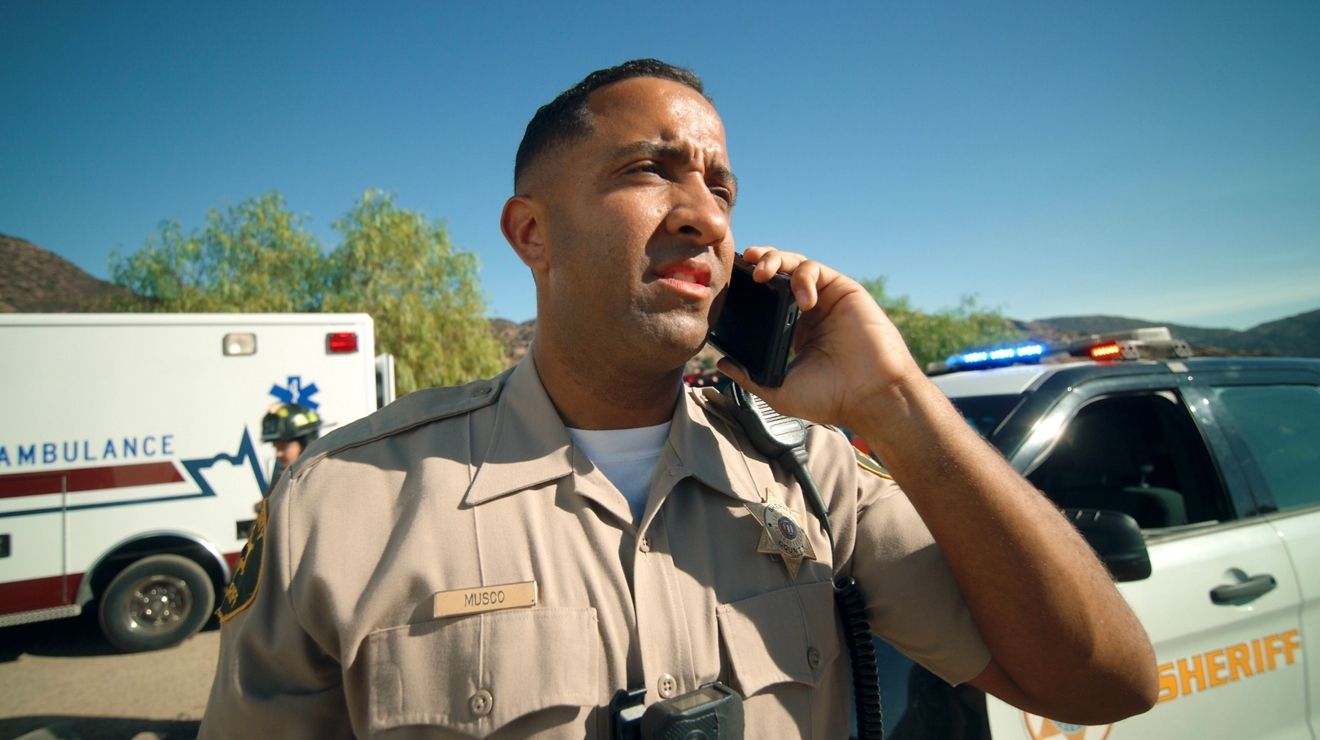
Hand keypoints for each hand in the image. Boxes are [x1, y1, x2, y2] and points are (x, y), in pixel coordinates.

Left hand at [715, 247, 925, 430]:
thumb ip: (749, 377)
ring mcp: (825, 298)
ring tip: (762, 273)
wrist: (870, 397)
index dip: (746, 287)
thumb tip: (721, 365)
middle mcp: (808, 310)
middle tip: (741, 264)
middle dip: (757, 262)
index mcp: (793, 330)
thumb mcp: (779, 391)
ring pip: (795, 263)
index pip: (765, 298)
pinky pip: (816, 270)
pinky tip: (803, 300)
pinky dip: (803, 277)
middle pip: (777, 272)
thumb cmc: (831, 399)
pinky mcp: (843, 289)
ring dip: (774, 260)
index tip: (727, 284)